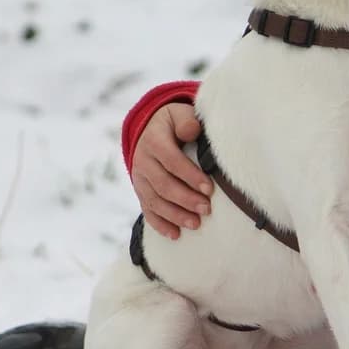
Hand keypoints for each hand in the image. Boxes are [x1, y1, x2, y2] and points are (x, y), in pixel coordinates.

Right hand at [130, 102, 212, 238]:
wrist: (150, 129)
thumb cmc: (173, 123)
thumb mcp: (178, 113)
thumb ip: (186, 120)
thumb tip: (192, 130)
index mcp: (153, 141)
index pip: (171, 160)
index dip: (190, 176)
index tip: (209, 188)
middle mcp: (142, 161)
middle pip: (163, 185)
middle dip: (185, 199)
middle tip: (206, 209)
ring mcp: (140, 179)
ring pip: (154, 201)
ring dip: (175, 215)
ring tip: (196, 224)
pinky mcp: (141, 191)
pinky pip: (147, 210)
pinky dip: (160, 225)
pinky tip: (175, 235)